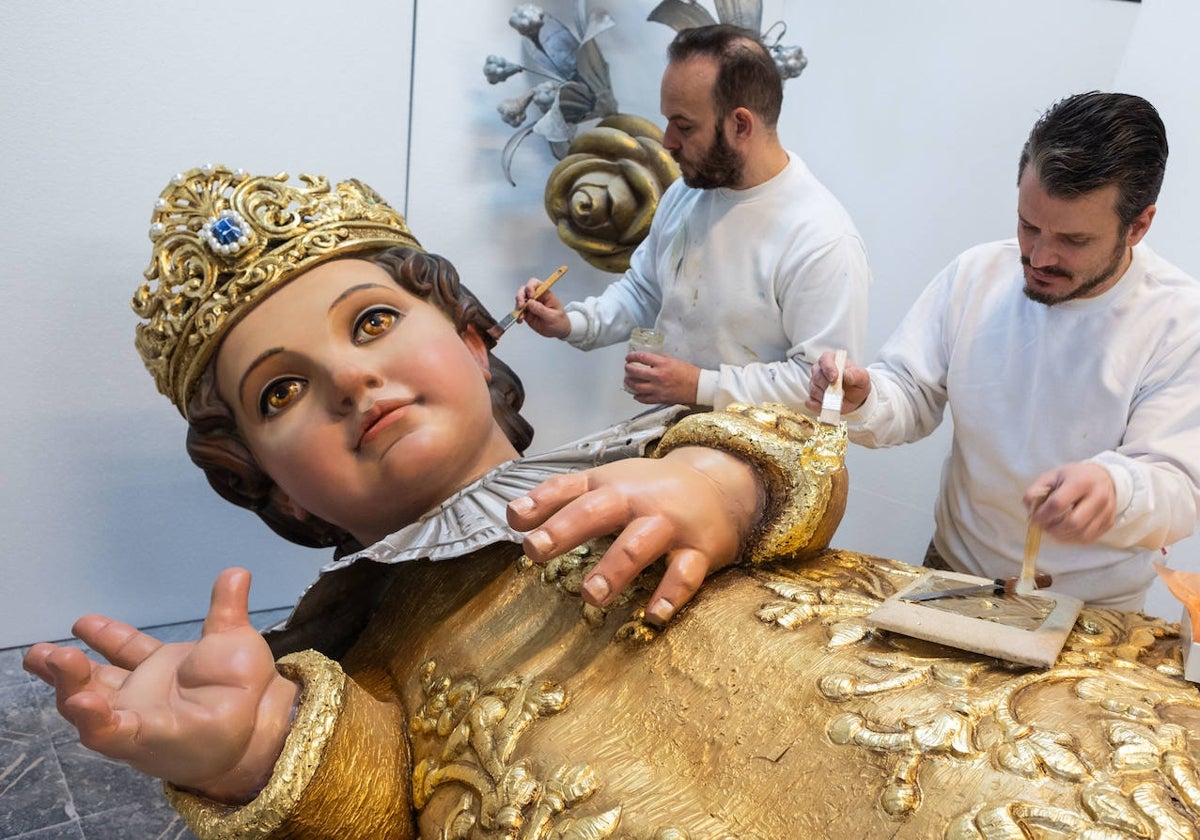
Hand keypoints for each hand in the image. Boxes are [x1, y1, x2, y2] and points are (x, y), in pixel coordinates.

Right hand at [23, 568, 298, 804]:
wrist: (260, 727)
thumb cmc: (242, 686)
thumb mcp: (233, 640)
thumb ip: (226, 608)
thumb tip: (237, 572)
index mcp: (157, 668)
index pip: (123, 650)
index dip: (104, 636)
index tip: (82, 622)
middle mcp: (141, 695)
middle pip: (92, 682)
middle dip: (64, 669)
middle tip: (42, 653)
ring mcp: (138, 719)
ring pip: (91, 708)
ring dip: (70, 687)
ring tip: (55, 662)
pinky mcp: (145, 741)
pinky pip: (113, 733)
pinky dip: (96, 720)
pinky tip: (81, 703)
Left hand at [507, 446, 762, 625]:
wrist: (719, 484)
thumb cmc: (648, 490)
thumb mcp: (606, 483)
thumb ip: (560, 497)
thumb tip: (512, 516)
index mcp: (609, 485)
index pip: (571, 489)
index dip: (541, 502)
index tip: (514, 519)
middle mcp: (636, 502)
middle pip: (599, 511)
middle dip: (567, 529)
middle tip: (536, 550)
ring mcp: (668, 526)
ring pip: (640, 545)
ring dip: (614, 569)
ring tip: (590, 595)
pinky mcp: (698, 550)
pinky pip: (685, 574)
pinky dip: (670, 595)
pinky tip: (653, 616)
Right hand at [515, 277, 569, 337]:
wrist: (559, 331)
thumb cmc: (560, 321)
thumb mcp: (553, 316)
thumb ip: (541, 309)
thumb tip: (530, 302)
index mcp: (545, 294)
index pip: (535, 284)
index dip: (530, 287)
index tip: (531, 296)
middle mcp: (537, 297)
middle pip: (524, 290)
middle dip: (520, 296)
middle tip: (521, 306)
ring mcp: (531, 305)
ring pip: (519, 301)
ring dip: (518, 307)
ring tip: (521, 316)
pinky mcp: (527, 313)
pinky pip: (519, 312)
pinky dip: (517, 315)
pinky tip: (520, 320)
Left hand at [624, 351, 698, 404]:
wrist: (698, 387)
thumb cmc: (690, 373)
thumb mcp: (674, 361)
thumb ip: (661, 359)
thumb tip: (651, 359)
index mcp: (663, 364)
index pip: (642, 357)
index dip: (632, 356)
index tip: (629, 357)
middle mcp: (658, 376)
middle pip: (635, 372)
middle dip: (628, 369)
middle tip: (627, 367)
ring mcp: (658, 389)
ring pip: (636, 387)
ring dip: (629, 383)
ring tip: (628, 380)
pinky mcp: (660, 399)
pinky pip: (644, 399)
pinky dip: (638, 397)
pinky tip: (636, 394)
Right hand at [806, 350, 870, 414]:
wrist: (855, 397)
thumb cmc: (857, 383)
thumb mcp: (862, 377)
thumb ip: (856, 374)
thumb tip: (846, 374)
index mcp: (832, 360)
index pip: (824, 360)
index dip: (828, 368)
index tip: (834, 378)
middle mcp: (820, 371)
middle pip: (817, 377)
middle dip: (829, 387)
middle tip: (842, 394)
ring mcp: (814, 384)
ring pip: (814, 391)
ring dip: (827, 398)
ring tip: (840, 400)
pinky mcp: (812, 398)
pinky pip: (811, 403)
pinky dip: (820, 406)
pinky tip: (830, 405)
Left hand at [1024, 462, 1116, 542]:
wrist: (1103, 477)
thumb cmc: (1073, 477)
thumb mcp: (1052, 476)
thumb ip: (1036, 490)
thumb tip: (1028, 508)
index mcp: (1081, 482)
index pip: (1058, 504)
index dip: (1042, 515)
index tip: (1034, 519)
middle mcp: (1098, 497)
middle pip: (1073, 523)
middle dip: (1053, 529)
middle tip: (1043, 526)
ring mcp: (1106, 511)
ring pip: (1081, 534)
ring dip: (1061, 536)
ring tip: (1052, 529)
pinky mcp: (1109, 522)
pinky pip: (1088, 538)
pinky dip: (1072, 539)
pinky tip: (1063, 532)